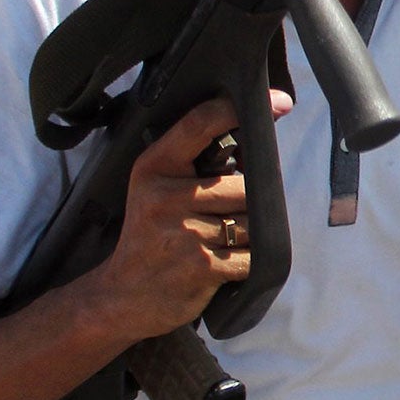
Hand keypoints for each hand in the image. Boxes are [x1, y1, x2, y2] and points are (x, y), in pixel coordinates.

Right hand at [82, 93, 289, 346]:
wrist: (120, 297)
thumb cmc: (151, 237)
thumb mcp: (158, 190)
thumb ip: (196, 165)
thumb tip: (254, 144)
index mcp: (155, 167)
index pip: (201, 123)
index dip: (241, 109)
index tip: (280, 102)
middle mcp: (166, 196)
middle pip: (244, 185)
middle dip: (247, 204)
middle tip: (221, 220)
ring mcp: (184, 232)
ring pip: (252, 222)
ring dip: (248, 236)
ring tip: (218, 245)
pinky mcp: (201, 265)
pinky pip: (252, 256)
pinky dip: (248, 263)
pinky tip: (223, 265)